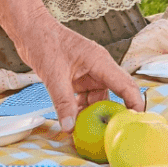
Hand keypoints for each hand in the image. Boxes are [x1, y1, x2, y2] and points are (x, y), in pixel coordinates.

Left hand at [15, 15, 144, 129]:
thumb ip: (63, 102)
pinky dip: (81, 109)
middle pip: (114, 94)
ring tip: (85, 132)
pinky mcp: (79, 78)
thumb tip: (69, 128)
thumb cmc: (45, 42)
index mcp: (100, 61)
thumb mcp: (54, 75)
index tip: (137, 123)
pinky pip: (86, 97)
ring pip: (98, 98)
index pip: (125, 84)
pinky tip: (73, 121)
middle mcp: (99, 67)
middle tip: (108, 135)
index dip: (134, 104)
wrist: (31, 30)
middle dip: (111, 114)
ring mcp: (89, 73)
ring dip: (93, 114)